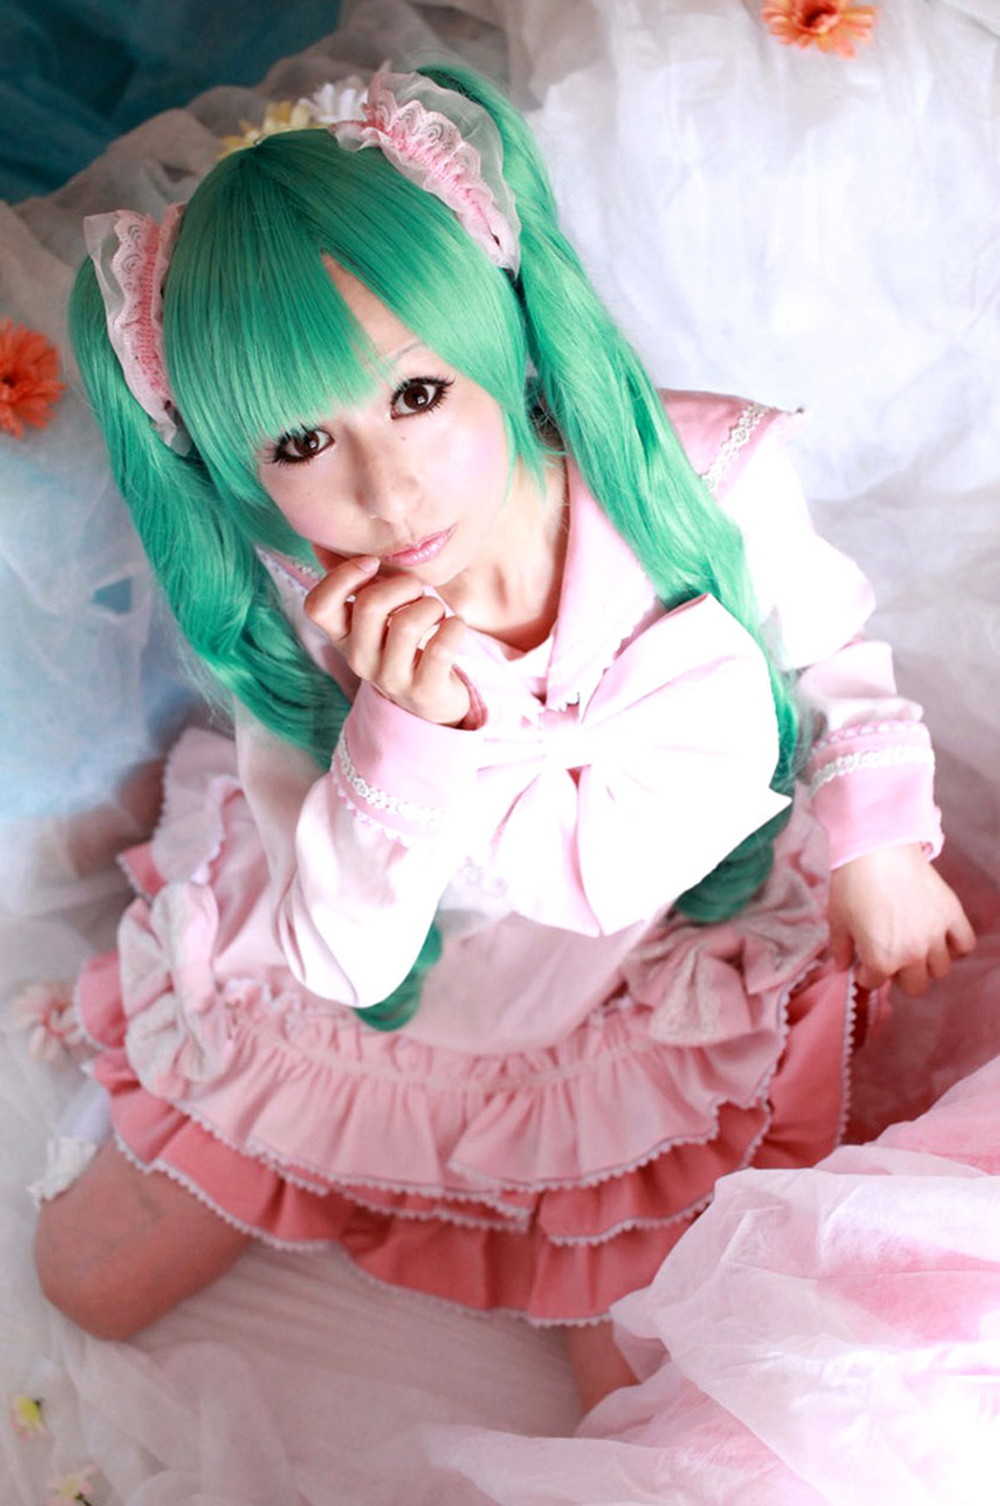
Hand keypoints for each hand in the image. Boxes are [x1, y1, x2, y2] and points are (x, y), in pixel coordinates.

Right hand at [304, 555, 470, 726]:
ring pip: (406, 624)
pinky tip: (455, 625)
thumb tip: (322, 543)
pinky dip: (454, 627)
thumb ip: (355, 584)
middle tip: (418, 591)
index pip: (317, 606)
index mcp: (342, 637)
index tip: (372, 564)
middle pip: (369, 605)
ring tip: (437, 612)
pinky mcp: (423, 691)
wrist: (430, 703)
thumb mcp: (373, 619)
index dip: (342, 577)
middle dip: (403, 585)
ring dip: (431, 606)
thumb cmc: (401, 646)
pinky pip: (440, 648)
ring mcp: (390, 679)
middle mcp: (358, 659)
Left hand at [827, 843, 975, 996]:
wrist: (877, 848)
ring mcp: (935, 935)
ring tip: (916, 947)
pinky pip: (965, 945)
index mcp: (881, 958)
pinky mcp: (952, 915)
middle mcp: (912, 953)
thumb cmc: (852, 884)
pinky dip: (956, 947)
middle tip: (892, 957)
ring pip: (940, 970)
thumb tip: (843, 966)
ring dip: (927, 964)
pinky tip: (942, 940)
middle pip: (915, 986)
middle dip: (900, 976)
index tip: (864, 961)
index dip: (866, 972)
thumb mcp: (836, 919)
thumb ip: (840, 948)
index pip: (875, 982)